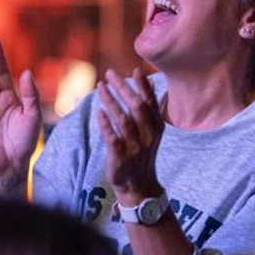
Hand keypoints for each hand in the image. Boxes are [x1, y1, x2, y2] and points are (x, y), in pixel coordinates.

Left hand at [96, 67, 165, 202]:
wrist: (138, 185)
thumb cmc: (142, 151)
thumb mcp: (151, 129)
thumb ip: (150, 106)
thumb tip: (151, 81)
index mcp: (156, 126)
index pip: (150, 101)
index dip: (143, 86)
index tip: (135, 70)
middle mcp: (147, 134)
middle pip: (137, 107)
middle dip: (124, 88)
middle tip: (110, 73)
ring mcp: (134, 146)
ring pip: (123, 120)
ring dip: (111, 101)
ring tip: (101, 87)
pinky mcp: (121, 157)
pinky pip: (113, 138)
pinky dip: (106, 125)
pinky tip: (99, 112)